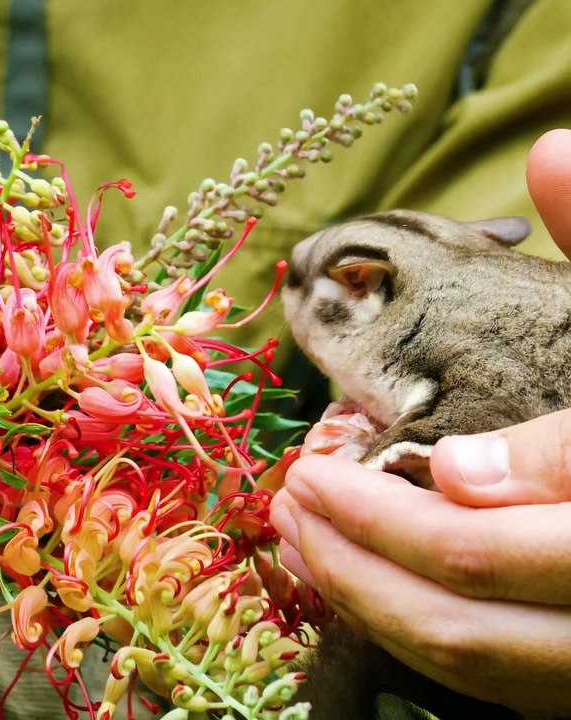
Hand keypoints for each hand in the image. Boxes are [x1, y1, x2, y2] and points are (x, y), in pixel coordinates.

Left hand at [267, 128, 570, 715]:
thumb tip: (549, 151)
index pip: (569, 486)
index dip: (465, 477)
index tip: (359, 459)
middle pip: (484, 586)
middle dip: (367, 540)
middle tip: (295, 491)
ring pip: (475, 653)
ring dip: (364, 594)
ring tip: (297, 532)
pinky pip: (491, 685)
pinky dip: (408, 635)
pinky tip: (354, 584)